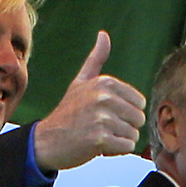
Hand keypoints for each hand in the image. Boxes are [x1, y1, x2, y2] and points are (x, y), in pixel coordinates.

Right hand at [30, 31, 146, 172]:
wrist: (46, 141)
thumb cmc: (67, 113)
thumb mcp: (80, 82)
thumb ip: (96, 59)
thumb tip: (104, 35)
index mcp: (104, 83)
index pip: (139, 102)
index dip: (125, 113)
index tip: (105, 115)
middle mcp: (103, 98)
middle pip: (138, 119)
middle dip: (124, 128)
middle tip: (102, 128)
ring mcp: (101, 118)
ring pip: (133, 135)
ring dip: (119, 140)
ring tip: (98, 136)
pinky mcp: (99, 139)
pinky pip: (126, 147)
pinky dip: (115, 151)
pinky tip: (98, 147)